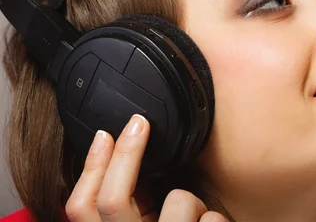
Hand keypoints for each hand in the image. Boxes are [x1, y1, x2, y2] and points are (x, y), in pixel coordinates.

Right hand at [65, 114, 227, 221]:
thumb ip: (133, 211)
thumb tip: (129, 165)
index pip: (81, 209)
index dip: (90, 168)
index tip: (105, 133)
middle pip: (112, 200)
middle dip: (126, 155)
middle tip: (139, 123)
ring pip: (178, 200)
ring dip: (193, 203)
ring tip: (197, 220)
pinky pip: (211, 219)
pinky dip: (215, 220)